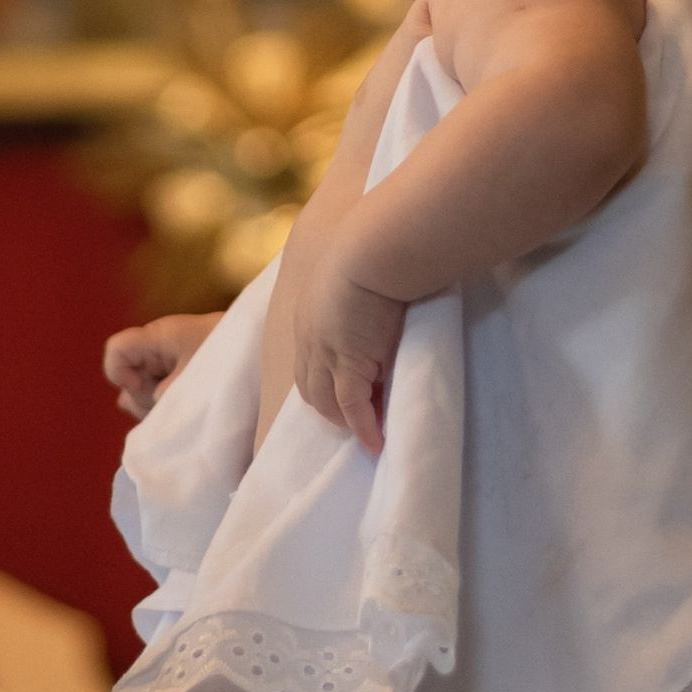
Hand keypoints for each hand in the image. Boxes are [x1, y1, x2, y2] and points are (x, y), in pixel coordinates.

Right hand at [103, 312, 220, 421]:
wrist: (257, 343)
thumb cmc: (230, 351)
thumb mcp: (197, 375)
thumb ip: (166, 394)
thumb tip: (135, 403)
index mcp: (157, 337)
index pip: (116, 349)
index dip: (119, 373)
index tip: (143, 387)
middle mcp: (154, 350)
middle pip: (126, 378)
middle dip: (144, 397)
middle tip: (175, 400)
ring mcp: (162, 363)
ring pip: (139, 391)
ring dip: (155, 405)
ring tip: (184, 404)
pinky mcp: (172, 375)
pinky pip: (154, 394)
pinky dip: (163, 406)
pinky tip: (181, 408)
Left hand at [290, 261, 405, 454]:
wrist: (375, 250)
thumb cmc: (375, 250)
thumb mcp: (357, 273)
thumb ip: (362, 292)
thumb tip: (383, 299)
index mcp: (309, 314)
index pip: (309, 359)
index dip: (324, 378)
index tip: (346, 389)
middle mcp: (309, 338)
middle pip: (310, 386)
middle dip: (328, 406)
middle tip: (352, 419)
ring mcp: (325, 354)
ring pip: (326, 402)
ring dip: (343, 421)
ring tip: (366, 433)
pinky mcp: (348, 365)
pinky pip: (352, 407)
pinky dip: (362, 428)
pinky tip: (375, 442)